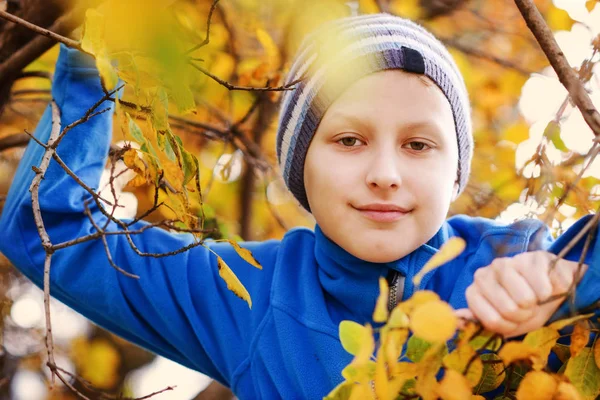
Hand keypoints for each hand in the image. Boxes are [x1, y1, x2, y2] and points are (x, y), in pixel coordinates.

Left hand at [455, 251, 586, 337]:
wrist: (554, 289)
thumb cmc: (525, 307)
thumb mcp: (504, 322)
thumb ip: (480, 320)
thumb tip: (458, 318)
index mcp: (475, 290)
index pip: (492, 320)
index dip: (509, 326)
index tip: (514, 321)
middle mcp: (487, 272)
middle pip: (509, 310)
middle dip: (524, 314)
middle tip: (528, 308)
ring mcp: (509, 261)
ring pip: (525, 299)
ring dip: (538, 304)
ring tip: (537, 298)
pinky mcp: (534, 257)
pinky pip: (544, 287)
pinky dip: (552, 293)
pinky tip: (548, 286)